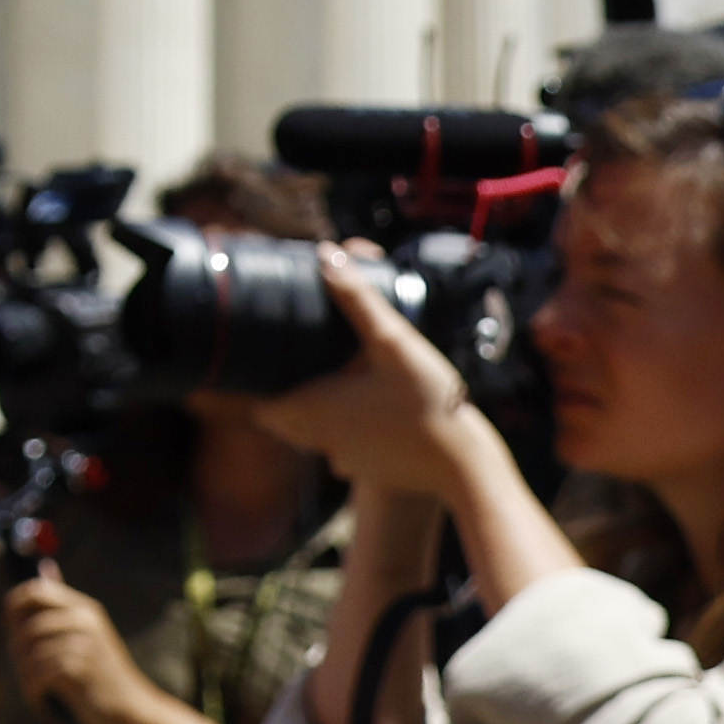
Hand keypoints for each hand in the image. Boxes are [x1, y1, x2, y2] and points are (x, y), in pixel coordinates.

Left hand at [3, 567, 165, 723]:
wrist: (131, 706)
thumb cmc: (101, 670)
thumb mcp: (87, 631)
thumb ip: (63, 604)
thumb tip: (46, 565)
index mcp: (83, 607)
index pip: (35, 590)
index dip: (13, 606)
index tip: (8, 628)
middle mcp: (84, 620)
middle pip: (27, 624)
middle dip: (15, 646)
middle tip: (21, 665)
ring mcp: (84, 643)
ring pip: (30, 653)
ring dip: (24, 674)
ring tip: (32, 685)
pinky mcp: (81, 668)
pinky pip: (39, 673)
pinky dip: (32, 688)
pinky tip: (39, 698)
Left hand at [246, 253, 478, 498]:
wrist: (466, 465)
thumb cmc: (426, 401)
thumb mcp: (392, 341)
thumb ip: (357, 298)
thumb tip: (326, 253)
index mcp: (312, 410)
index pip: (260, 407)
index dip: (257, 386)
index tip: (267, 359)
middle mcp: (321, 440)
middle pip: (282, 423)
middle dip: (284, 394)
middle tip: (300, 362)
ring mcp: (345, 460)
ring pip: (311, 436)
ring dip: (314, 413)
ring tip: (333, 380)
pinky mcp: (371, 470)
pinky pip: (342, 450)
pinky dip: (344, 430)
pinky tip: (369, 408)